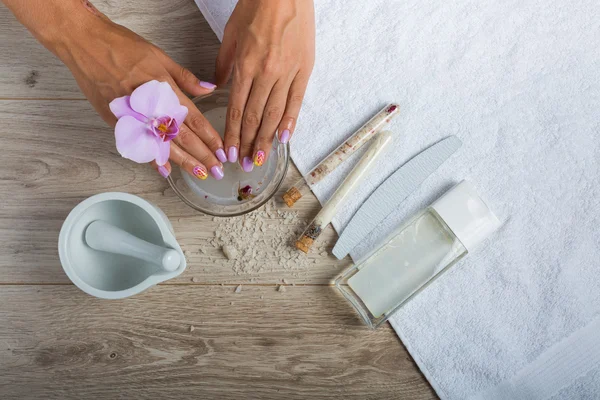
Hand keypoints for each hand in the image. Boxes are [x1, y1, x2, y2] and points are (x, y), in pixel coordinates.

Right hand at [34, 1, 225, 179]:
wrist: (84, 44)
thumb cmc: (121, 45)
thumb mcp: (159, 56)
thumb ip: (185, 77)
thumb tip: (210, 89)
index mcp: (164, 88)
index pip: (193, 119)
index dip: (209, 137)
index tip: (222, 151)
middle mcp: (150, 105)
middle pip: (182, 136)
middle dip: (202, 155)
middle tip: (217, 170)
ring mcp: (132, 115)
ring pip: (162, 144)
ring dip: (183, 161)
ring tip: (199, 173)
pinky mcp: (116, 121)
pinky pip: (138, 143)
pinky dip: (151, 157)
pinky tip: (164, 169)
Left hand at [216, 0, 314, 169]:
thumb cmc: (256, 9)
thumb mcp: (231, 35)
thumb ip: (225, 65)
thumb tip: (218, 87)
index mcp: (246, 66)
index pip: (238, 109)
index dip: (233, 134)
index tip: (230, 152)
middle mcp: (267, 74)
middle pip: (256, 117)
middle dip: (249, 143)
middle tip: (246, 165)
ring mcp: (288, 73)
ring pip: (276, 114)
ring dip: (268, 139)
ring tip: (262, 158)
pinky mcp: (305, 70)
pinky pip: (297, 102)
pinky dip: (290, 122)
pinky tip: (285, 139)